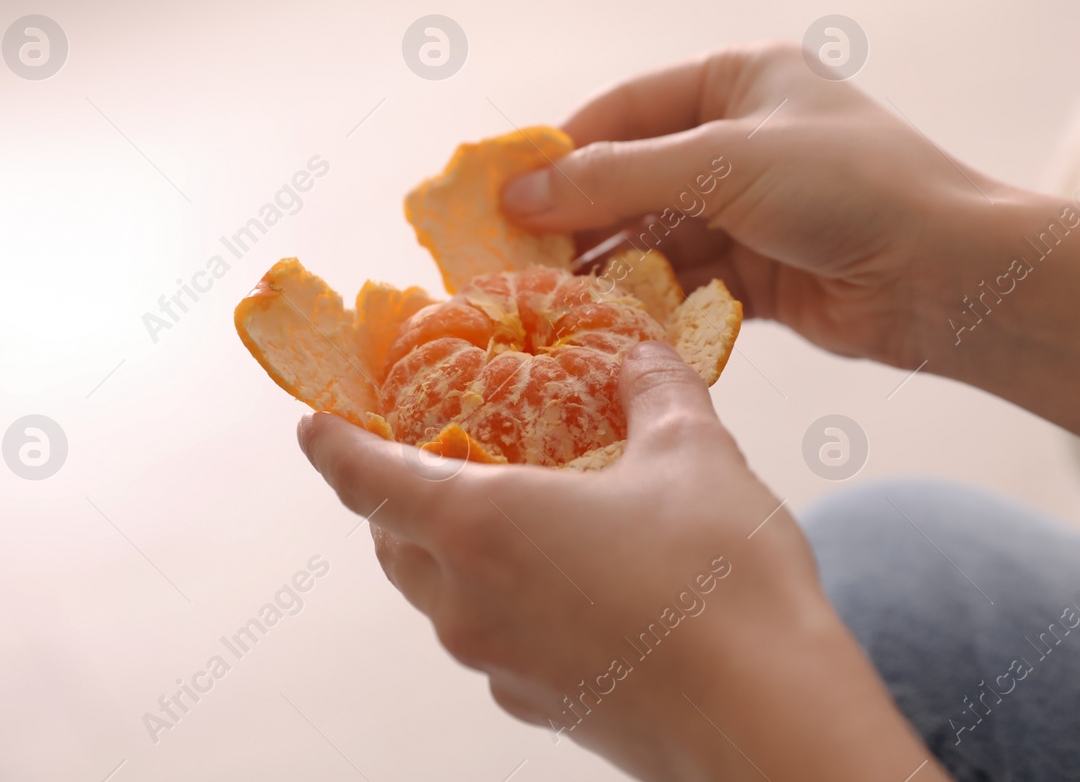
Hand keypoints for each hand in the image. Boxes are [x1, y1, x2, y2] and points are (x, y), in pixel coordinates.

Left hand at [298, 342, 931, 780]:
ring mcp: (502, 665)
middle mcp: (471, 603)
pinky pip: (495, 640)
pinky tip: (572, 582)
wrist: (767, 723)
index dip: (333, 446)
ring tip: (508, 512)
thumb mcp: (694, 455)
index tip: (312, 426)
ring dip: (451, 552)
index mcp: (482, 527)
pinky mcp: (542, 706)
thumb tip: (642, 356)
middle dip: (396, 497)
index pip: (369, 480)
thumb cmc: (720, 584)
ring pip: (442, 599)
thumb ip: (656, 391)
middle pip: (396, 544)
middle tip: (427, 454)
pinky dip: (504, 600)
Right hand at [500, 43, 1079, 480]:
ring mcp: (754, 209)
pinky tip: (606, 321)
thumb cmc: (847, 188)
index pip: (625, 110)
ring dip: (609, 266)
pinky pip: (688, 282)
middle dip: (579, 218)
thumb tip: (521, 195)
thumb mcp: (721, 164)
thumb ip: (616, 179)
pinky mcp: (765, 274)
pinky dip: (651, 300)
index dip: (560, 151)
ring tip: (545, 298)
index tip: (497, 195)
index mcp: (740, 81)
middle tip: (510, 259)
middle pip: (634, 177)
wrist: (951, 276)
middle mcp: (744, 139)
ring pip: (657, 236)